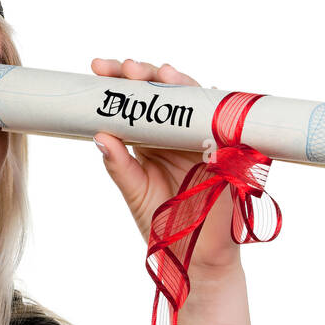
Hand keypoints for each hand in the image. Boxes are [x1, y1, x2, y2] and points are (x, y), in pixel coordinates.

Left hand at [89, 58, 240, 271]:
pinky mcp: (226, 150)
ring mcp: (202, 139)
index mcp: (150, 141)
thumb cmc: (164, 224)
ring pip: (191, 99)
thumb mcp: (134, 192)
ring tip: (156, 73)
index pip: (134, 104)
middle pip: (162, 93)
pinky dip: (212, 105)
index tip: (97, 69)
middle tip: (123, 68)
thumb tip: (99, 135)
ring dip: (175, 83)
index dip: (118, 84)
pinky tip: (198, 91)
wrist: (195, 256)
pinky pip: (222, 120)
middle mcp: (176, 134)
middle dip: (143, 75)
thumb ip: (118, 165)